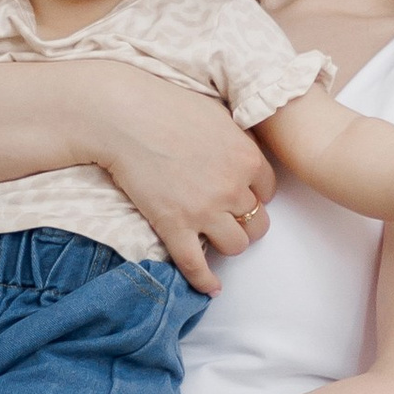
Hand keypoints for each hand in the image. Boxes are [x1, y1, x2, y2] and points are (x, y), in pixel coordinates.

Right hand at [87, 65, 276, 295]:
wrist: (124, 115)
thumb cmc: (165, 105)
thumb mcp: (216, 112)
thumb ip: (236, 137)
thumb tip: (242, 148)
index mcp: (247, 157)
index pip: (269, 191)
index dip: (255, 195)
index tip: (241, 196)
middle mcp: (233, 187)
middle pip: (257, 223)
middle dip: (246, 224)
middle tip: (229, 221)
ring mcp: (204, 210)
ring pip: (235, 246)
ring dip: (227, 245)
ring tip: (215, 242)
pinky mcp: (175, 225)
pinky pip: (197, 265)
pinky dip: (205, 281)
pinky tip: (210, 288)